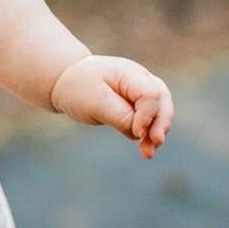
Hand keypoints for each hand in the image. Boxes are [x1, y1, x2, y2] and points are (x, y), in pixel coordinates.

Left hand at [50, 54, 173, 157]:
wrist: (65, 83)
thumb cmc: (78, 89)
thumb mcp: (95, 103)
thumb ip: (120, 116)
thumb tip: (140, 133)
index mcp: (129, 73)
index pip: (150, 94)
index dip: (148, 115)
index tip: (137, 132)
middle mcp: (140, 79)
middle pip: (162, 100)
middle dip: (161, 123)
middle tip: (156, 142)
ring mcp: (140, 91)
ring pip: (160, 111)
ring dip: (157, 132)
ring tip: (148, 154)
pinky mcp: (137, 105)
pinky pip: (150, 120)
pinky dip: (149, 135)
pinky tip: (145, 150)